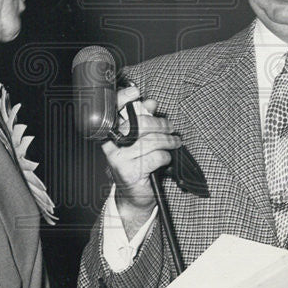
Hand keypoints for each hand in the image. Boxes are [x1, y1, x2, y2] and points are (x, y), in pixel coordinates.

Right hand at [102, 86, 181, 237]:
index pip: (113, 110)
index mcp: (112, 133)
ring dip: (168, 141)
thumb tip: (150, 102)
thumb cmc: (138, 164)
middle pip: (139, 124)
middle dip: (160, 124)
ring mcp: (118, 159)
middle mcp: (112, 144)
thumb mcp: (141, 141)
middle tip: (171, 128)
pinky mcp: (128, 172)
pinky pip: (154, 157)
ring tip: (175, 142)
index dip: (123, 98)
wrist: (134, 195)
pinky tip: (166, 159)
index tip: (135, 92)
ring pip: (150, 141)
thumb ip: (144, 121)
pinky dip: (165, 157)